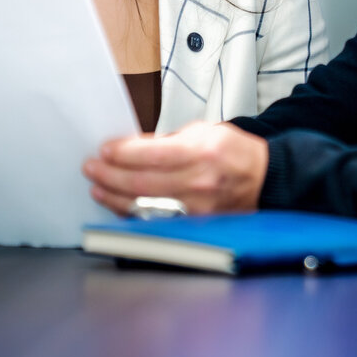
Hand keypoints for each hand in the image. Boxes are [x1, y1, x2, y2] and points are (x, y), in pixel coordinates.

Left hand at [83, 122, 268, 217]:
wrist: (265, 179)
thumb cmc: (234, 152)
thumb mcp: (203, 131)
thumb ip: (168, 140)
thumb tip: (133, 146)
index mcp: (200, 152)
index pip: (152, 155)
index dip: (123, 153)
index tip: (104, 149)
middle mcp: (198, 183)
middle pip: (143, 183)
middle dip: (111, 175)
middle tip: (92, 168)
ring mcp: (197, 209)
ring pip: (146, 206)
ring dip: (116, 198)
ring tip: (97, 188)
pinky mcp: (196, 225)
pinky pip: (157, 221)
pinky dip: (134, 214)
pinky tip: (119, 206)